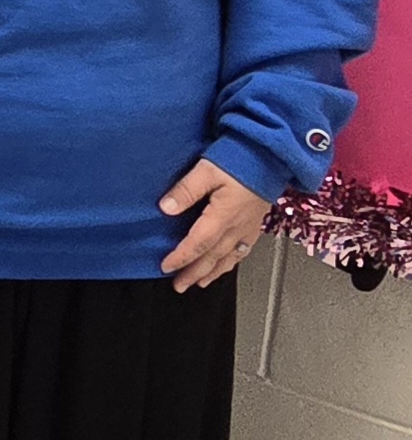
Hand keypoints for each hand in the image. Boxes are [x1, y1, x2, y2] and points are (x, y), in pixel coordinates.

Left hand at [159, 157, 270, 291]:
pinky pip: (243, 249)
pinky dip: (232, 261)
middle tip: (179, 285)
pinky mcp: (257, 221)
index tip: (165, 267)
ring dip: (213, 272)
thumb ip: (186, 190)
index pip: (198, 243)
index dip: (181, 257)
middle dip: (194, 272)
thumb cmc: (241, 158)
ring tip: (200, 283)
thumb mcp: (207, 169)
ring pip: (229, 256)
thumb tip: (165, 208)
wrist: (274, 154)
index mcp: (223, 216)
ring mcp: (249, 225)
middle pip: (213, 256)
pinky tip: (227, 263)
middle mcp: (238, 226)